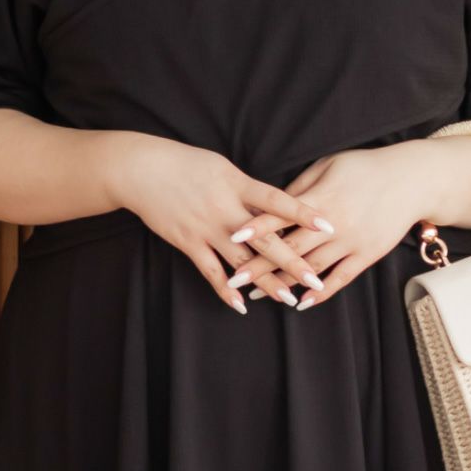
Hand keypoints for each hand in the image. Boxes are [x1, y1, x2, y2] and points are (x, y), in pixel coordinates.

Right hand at [113, 135, 337, 313]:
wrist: (142, 170)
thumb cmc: (185, 164)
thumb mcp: (223, 168)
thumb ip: (248, 189)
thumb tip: (275, 206)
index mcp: (238, 184)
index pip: (278, 201)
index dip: (304, 213)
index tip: (329, 225)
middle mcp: (226, 208)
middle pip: (266, 239)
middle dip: (292, 261)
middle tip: (315, 279)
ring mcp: (207, 228)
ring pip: (242, 260)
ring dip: (265, 282)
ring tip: (288, 298)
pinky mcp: (188, 242)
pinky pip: (210, 271)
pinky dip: (225, 289)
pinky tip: (240, 305)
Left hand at [224, 141, 441, 309]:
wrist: (412, 180)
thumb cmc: (366, 167)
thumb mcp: (329, 166)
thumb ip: (300, 186)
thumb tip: (272, 203)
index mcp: (320, 198)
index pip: (281, 214)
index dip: (256, 227)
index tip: (232, 238)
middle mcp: (333, 223)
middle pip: (290, 248)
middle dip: (260, 265)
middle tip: (233, 279)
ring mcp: (351, 241)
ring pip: (311, 268)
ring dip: (283, 283)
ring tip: (258, 294)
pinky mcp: (367, 255)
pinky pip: (341, 278)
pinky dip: (321, 292)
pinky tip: (301, 302)